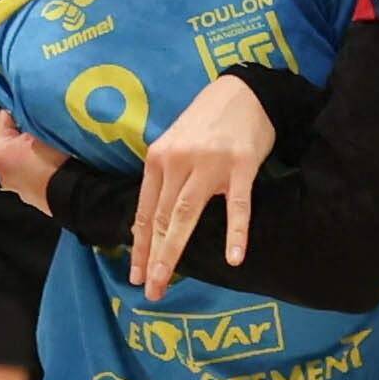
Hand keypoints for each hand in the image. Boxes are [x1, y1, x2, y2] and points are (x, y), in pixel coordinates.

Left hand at [0, 110, 66, 212]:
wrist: (74, 194)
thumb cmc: (55, 158)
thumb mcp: (41, 127)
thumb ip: (29, 116)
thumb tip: (28, 109)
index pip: (2, 118)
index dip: (19, 108)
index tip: (34, 106)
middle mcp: (0, 172)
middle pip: (11, 140)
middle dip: (24, 132)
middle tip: (43, 125)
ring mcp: (15, 186)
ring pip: (21, 156)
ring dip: (32, 150)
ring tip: (51, 144)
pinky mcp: (30, 196)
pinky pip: (31, 171)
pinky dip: (39, 165)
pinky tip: (53, 162)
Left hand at [134, 74, 274, 301]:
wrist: (243, 90)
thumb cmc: (207, 121)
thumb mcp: (175, 144)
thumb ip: (164, 178)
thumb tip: (153, 220)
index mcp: (158, 159)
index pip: (146, 211)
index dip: (139, 246)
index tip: (135, 274)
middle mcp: (178, 162)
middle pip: (162, 218)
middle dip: (153, 258)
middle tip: (150, 289)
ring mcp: (209, 164)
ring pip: (186, 216)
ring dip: (174, 252)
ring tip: (167, 281)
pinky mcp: (241, 166)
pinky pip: (238, 206)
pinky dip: (236, 233)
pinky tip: (234, 258)